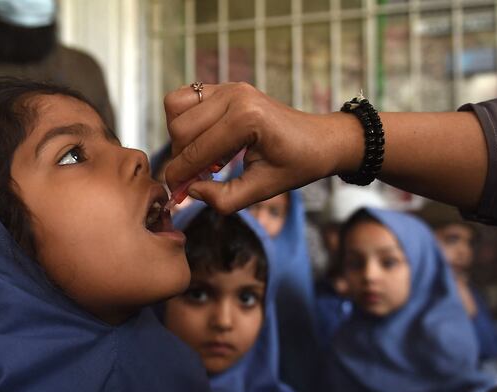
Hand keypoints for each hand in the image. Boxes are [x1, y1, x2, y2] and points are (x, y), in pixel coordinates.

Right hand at [163, 82, 361, 213]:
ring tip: (200, 157)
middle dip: (180, 158)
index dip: (180, 177)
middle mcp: (234, 96)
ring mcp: (228, 87)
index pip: (195, 151)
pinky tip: (204, 141)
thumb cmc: (297, 164)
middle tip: (195, 178)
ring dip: (180, 138)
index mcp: (246, 119)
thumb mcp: (262, 190)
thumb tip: (190, 192)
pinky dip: (184, 121)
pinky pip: (185, 98)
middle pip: (179, 129)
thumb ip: (224, 198)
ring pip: (176, 109)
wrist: (320, 140)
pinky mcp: (225, 87)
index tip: (176, 195)